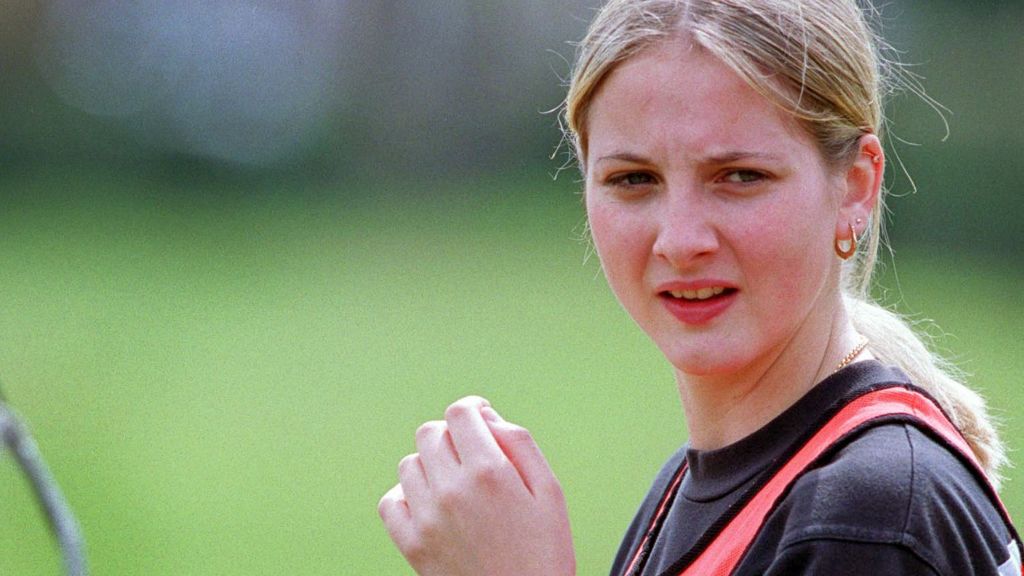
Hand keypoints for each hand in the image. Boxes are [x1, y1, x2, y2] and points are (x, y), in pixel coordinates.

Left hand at [378, 396, 575, 575]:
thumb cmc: (544, 553)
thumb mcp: (550, 491)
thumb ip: (519, 443)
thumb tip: (487, 417)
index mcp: (489, 472)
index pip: (459, 414)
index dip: (471, 409)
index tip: (479, 419)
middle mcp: (452, 490)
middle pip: (430, 433)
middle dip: (451, 435)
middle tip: (470, 454)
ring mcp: (426, 519)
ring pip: (409, 464)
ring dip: (430, 464)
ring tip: (455, 484)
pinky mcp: (412, 545)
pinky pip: (391, 502)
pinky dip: (406, 496)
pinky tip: (430, 504)